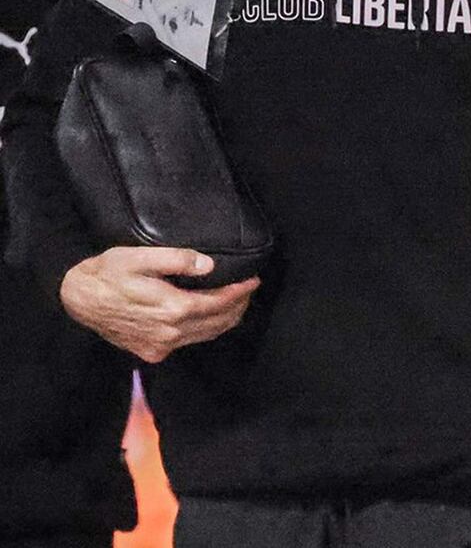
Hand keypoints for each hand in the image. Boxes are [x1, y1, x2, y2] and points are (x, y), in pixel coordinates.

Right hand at [60, 246, 260, 362]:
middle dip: (238, 306)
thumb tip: (208, 266)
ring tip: (238, 302)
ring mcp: (160, 346)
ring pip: (205, 336)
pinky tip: (210, 318)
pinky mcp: (151, 352)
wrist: (78, 299)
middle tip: (250, 289)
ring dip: (225, 320)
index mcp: (170, 308)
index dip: (238, 292)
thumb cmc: (107, 273)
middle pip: (216, 323)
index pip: (217, 302)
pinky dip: (206, 330)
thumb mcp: (139, 257)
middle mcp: (169, 333)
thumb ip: (176, 259)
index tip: (253, 280)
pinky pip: (189, 342)